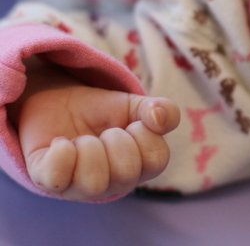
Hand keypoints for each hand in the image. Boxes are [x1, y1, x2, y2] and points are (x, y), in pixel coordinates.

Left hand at [10, 59, 180, 200]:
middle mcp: (112, 184)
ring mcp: (78, 187)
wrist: (61, 102)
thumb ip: (163, 110)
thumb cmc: (103, 112)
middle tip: (105, 131)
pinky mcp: (47, 180)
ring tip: (82, 139)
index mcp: (139, 169)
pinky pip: (56, 176)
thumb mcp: (137, 105)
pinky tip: (61, 143)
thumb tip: (159, 119)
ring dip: (89, 147)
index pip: (156, 160)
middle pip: (126, 173)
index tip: (131, 123)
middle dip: (116, 139)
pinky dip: (61, 152)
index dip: (144, 133)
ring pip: (94, 182)